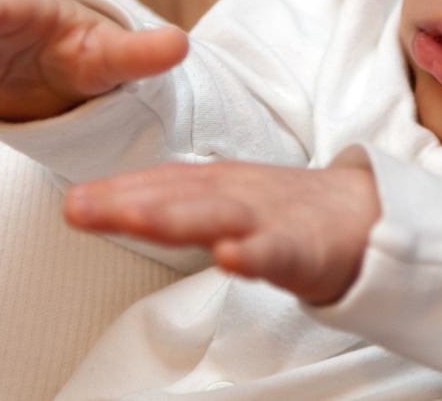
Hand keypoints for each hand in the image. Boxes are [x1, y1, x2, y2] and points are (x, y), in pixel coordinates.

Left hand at [64, 161, 380, 304]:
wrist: (368, 217)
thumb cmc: (288, 214)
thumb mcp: (226, 202)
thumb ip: (176, 203)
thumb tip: (111, 205)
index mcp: (218, 186)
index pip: (162, 184)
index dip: (116, 191)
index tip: (74, 203)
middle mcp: (238, 196)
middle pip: (178, 196)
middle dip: (128, 201)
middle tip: (80, 206)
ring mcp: (270, 220)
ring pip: (219, 217)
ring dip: (176, 216)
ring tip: (134, 218)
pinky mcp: (303, 249)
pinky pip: (275, 253)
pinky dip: (253, 254)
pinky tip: (229, 257)